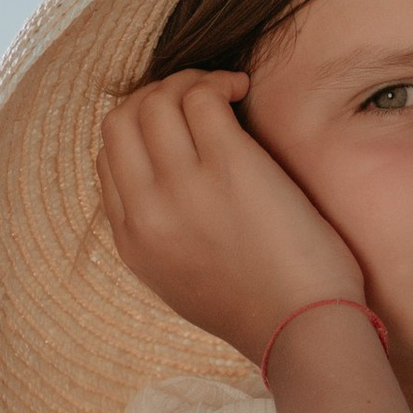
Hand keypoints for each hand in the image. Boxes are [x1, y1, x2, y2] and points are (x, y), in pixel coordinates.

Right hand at [97, 72, 367, 364]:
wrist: (304, 332)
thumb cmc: (262, 307)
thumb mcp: (182, 281)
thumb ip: (161, 233)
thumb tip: (163, 177)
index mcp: (133, 242)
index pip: (107, 158)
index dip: (139, 129)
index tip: (178, 125)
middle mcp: (147, 211)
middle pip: (120, 120)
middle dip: (155, 94)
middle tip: (198, 98)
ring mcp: (183, 187)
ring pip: (156, 100)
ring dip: (191, 80)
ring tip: (226, 90)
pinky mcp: (228, 165)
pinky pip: (201, 97)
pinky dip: (219, 81)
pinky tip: (242, 90)